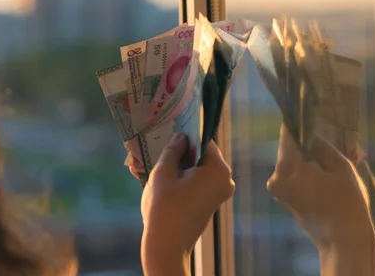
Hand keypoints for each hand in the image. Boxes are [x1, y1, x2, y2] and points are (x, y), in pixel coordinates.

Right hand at [139, 133, 234, 275]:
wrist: (166, 247)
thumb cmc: (164, 208)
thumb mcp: (163, 172)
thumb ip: (172, 149)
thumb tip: (180, 136)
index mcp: (218, 169)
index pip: (203, 140)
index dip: (185, 133)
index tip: (169, 127)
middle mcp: (224, 180)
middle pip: (200, 155)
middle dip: (178, 150)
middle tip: (157, 144)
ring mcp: (218, 192)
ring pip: (195, 169)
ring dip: (175, 164)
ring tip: (150, 160)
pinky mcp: (209, 202)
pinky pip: (195, 181)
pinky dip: (179, 177)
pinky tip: (157, 175)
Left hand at [267, 124, 374, 275]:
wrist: (343, 242)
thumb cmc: (346, 204)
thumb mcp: (341, 168)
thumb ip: (324, 146)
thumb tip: (314, 133)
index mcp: (288, 167)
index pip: (288, 133)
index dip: (299, 120)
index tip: (309, 109)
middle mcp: (276, 175)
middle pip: (289, 147)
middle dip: (307, 140)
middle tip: (326, 133)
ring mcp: (277, 188)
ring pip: (291, 160)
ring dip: (307, 155)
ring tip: (329, 154)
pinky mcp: (283, 196)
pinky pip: (293, 174)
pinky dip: (305, 169)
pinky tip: (324, 170)